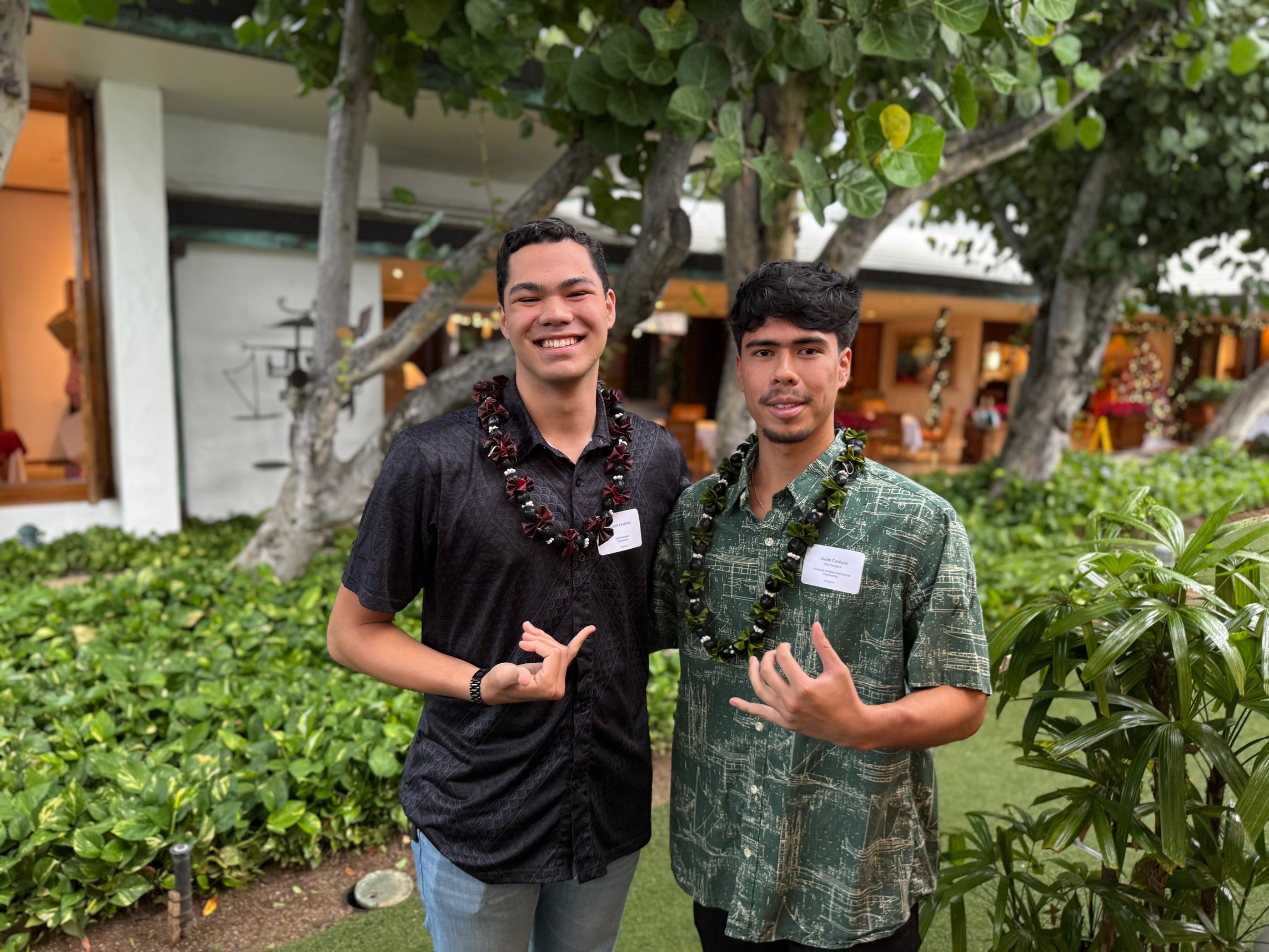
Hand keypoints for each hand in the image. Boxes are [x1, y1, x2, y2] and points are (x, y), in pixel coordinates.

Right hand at [477, 622, 593, 703]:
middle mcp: (557, 686)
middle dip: (542, 639)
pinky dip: (578, 641)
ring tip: (527, 628)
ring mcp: (557, 680)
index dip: (538, 644)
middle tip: (524, 632)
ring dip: (545, 637)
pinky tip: (590, 629)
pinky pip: (569, 655)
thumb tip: (523, 678)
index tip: (522, 642)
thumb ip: (514, 676)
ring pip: (560, 649)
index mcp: (548, 687)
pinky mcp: (555, 674)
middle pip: (559, 651)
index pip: (554, 655)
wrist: (494, 689)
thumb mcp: (503, 677)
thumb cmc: (497, 683)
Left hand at [729, 622, 877, 748]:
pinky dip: (746, 707)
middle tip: (774, 653)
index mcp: (804, 686)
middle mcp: (792, 701)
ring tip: (753, 661)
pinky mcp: (785, 722)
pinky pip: (762, 714)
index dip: (783, 648)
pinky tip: (733, 701)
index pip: (783, 660)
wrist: (850, 727)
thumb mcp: (838, 669)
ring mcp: (786, 713)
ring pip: (760, 691)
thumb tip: (815, 624)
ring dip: (753, 674)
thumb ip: (823, 647)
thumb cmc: (846, 695)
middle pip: (767, 673)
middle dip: (768, 657)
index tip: (788, 646)